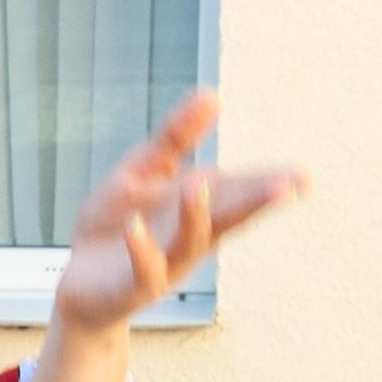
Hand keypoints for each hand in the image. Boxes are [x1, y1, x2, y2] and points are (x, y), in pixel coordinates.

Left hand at [53, 89, 307, 333]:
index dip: (271, 184)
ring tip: (198, 183)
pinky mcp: (131, 286)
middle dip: (255, 202)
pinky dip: (140, 250)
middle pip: (227, 217)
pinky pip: (141, 269)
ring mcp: (163, 264)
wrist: (78, 284)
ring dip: (195, 215)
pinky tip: (134, 229)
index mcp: (199, 208)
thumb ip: (175, 138)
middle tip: (287, 186)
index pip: (239, 192)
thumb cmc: (115, 225)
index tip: (303, 176)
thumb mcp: (144, 171)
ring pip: (188, 242)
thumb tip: (212, 95)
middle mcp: (190, 238)